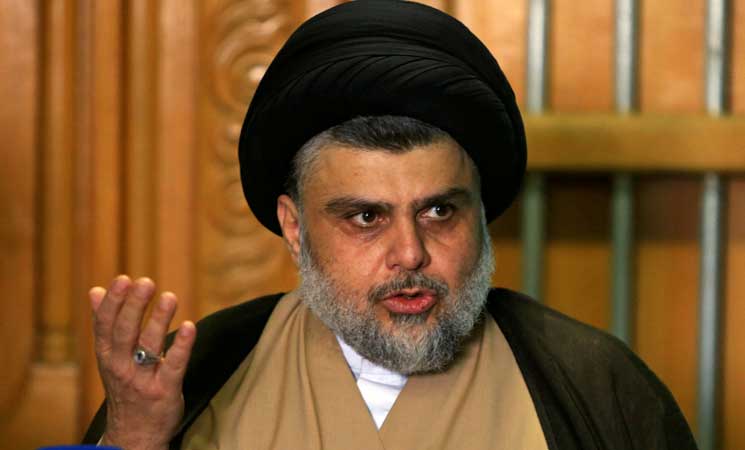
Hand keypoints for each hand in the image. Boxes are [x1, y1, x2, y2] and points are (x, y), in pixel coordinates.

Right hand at [90, 275, 195, 449]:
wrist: (134, 435)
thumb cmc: (125, 387)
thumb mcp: (109, 358)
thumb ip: (104, 324)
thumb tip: (94, 290)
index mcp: (107, 356)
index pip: (105, 326)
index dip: (113, 302)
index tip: (122, 279)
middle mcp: (121, 368)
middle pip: (125, 333)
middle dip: (134, 306)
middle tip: (145, 282)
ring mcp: (143, 380)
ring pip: (148, 347)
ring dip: (159, 320)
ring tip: (169, 297)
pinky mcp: (165, 391)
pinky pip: (174, 366)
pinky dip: (181, 346)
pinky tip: (190, 327)